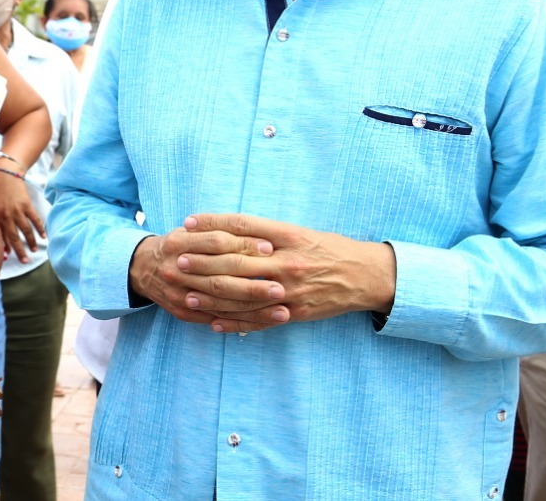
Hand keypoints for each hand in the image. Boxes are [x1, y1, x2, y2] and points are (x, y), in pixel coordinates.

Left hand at [0, 169, 44, 263]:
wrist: (5, 172)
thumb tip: (0, 235)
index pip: (2, 236)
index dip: (7, 247)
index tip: (9, 257)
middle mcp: (7, 215)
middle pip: (15, 237)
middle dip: (20, 251)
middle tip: (25, 261)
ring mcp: (18, 210)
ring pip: (26, 230)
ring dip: (31, 242)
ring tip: (34, 250)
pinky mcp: (27, 204)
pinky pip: (35, 220)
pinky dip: (40, 229)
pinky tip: (43, 236)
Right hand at [128, 226, 281, 326]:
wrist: (143, 268)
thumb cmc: (179, 245)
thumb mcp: (191, 230)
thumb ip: (219, 229)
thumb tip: (263, 236)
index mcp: (179, 242)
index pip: (216, 242)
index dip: (244, 244)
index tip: (270, 248)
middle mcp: (177, 269)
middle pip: (219, 278)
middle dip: (252, 283)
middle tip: (281, 286)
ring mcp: (179, 293)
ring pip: (220, 303)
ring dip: (253, 309)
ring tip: (282, 310)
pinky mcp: (183, 312)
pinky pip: (216, 318)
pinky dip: (241, 322)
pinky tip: (264, 322)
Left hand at [179, 214, 396, 332]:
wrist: (365, 276)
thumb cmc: (329, 249)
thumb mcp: (300, 232)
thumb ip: (267, 231)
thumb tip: (229, 228)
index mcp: (288, 236)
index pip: (243, 227)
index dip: (213, 224)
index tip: (189, 222)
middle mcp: (287, 262)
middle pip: (237, 261)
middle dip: (204, 262)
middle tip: (179, 260)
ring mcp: (290, 290)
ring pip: (244, 294)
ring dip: (212, 295)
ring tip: (187, 293)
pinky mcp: (295, 312)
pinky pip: (260, 320)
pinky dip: (235, 323)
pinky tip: (213, 322)